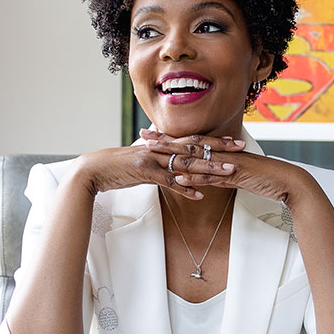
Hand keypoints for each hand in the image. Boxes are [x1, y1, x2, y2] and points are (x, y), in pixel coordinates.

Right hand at [73, 133, 246, 200]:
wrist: (93, 170)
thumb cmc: (115, 167)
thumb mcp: (139, 161)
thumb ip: (156, 161)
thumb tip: (169, 165)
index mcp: (160, 144)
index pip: (191, 139)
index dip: (213, 140)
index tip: (232, 141)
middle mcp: (159, 148)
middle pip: (194, 146)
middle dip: (219, 148)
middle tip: (241, 149)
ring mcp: (153, 159)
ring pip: (186, 162)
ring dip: (209, 167)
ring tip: (230, 171)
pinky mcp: (145, 173)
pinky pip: (169, 181)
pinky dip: (185, 188)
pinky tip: (200, 194)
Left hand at [141, 130, 308, 203]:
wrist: (289, 181)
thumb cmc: (267, 179)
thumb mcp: (239, 176)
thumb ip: (223, 174)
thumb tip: (208, 176)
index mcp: (223, 152)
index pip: (192, 142)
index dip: (172, 138)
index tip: (153, 134)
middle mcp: (223, 153)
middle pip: (188, 144)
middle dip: (165, 140)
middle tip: (144, 134)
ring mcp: (229, 163)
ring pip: (196, 157)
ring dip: (173, 155)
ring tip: (152, 152)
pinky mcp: (236, 175)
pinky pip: (212, 176)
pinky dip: (194, 177)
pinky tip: (178, 177)